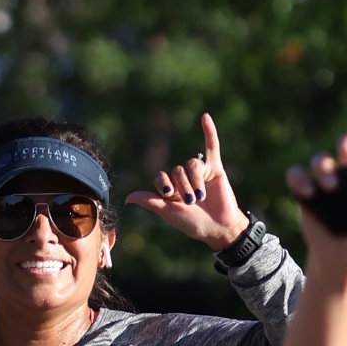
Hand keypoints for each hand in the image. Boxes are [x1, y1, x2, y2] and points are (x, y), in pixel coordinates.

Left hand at [125, 113, 248, 249]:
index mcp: (171, 189)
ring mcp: (200, 171)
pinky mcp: (215, 168)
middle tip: (192, 202)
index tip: (169, 194)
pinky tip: (205, 117)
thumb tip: (127, 198)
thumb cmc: (194, 223)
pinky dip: (209, 131)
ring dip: (195, 180)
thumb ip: (151, 202)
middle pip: (177, 170)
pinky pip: (211, 146)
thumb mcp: (169, 213)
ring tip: (202, 196)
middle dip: (184, 187)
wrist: (219, 228)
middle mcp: (184, 178)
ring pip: (192, 163)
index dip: (164, 183)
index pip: (161, 176)